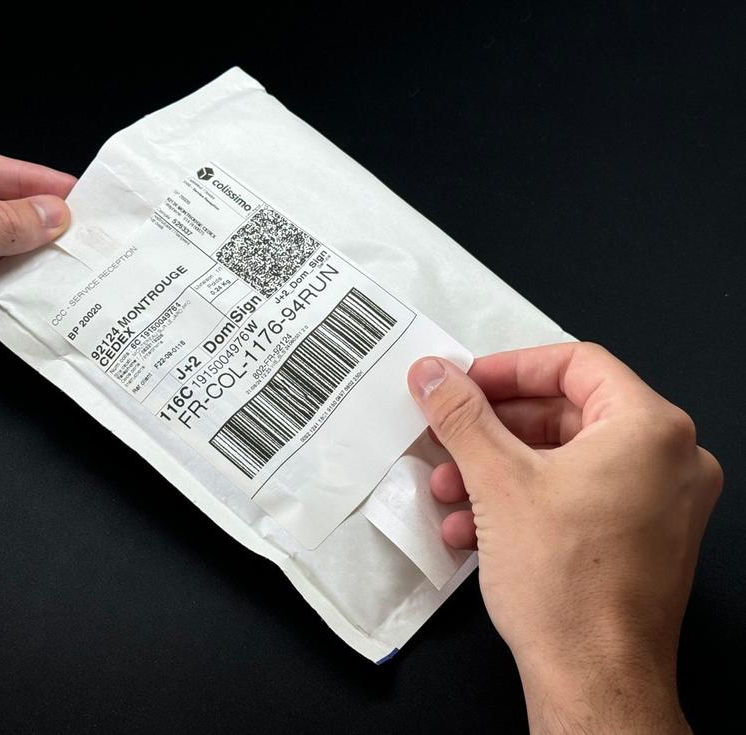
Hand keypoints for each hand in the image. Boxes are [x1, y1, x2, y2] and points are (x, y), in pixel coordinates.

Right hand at [407, 343, 721, 732]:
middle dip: (494, 431)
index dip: (510, 369)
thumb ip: (461, 416)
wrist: (593, 681)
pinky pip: (578, 497)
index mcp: (650, 430)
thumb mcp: (497, 482)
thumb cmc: (565, 587)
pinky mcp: (642, 539)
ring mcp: (660, 503)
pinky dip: (525, 502)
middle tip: (448, 434)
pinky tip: (471, 527)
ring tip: (449, 491)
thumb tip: (434, 375)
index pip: (575, 364)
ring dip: (498, 471)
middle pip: (566, 414)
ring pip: (566, 460)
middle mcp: (670, 460)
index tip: (466, 384)